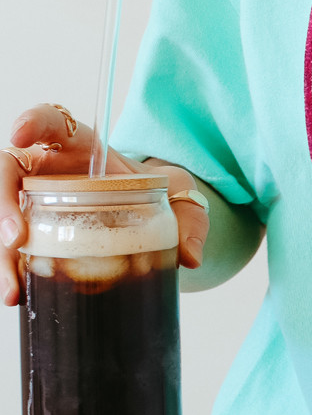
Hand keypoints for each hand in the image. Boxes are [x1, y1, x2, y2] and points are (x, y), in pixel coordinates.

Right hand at [0, 103, 208, 305]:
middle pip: (8, 172)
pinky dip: (11, 268)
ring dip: (1, 252)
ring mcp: (36, 199)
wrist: (155, 210)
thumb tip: (190, 258)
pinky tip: (18, 294)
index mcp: (83, 146)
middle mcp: (50, 168)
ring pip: (3, 214)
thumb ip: (189, 221)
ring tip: (14, 289)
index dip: (32, 122)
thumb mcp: (181, 198)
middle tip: (16, 239)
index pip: (52, 121)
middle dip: (2, 204)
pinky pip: (12, 245)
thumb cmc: (160, 192)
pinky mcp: (34, 228)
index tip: (20, 134)